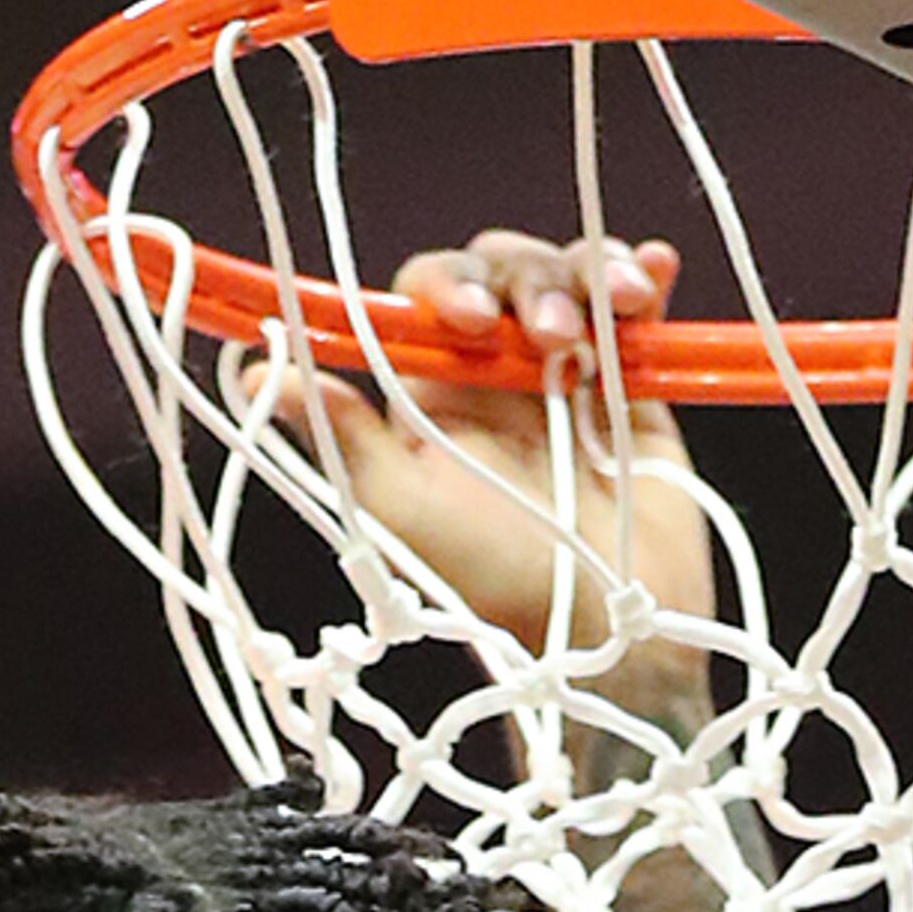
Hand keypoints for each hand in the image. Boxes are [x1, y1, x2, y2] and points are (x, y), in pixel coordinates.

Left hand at [294, 231, 716, 698]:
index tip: (468, 316)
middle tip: (549, 334)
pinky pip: (635, 307)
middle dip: (524, 282)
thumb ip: (342, 438)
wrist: (611, 639)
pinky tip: (654, 273)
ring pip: (566, 277)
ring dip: (585, 279)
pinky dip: (642, 276)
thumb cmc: (499, 588)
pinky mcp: (633, 385)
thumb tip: (259, 370)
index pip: (427, 297)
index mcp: (435, 395)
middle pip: (500, 272)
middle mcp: (497, 375)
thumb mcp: (406, 513)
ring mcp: (568, 375)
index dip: (446, 286)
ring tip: (609, 319)